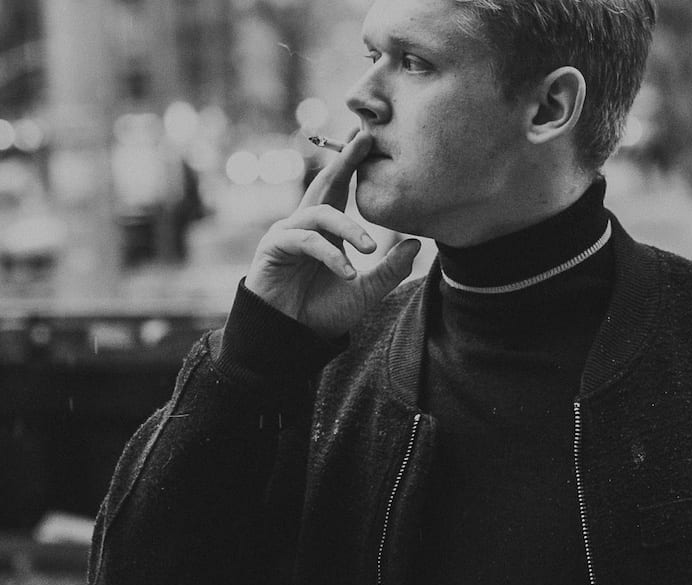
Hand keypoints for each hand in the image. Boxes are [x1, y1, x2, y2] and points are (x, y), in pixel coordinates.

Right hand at [244, 130, 421, 337]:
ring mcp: (287, 233)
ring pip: (321, 214)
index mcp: (326, 230)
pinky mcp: (273, 248)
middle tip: (364, 138)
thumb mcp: (366, 290)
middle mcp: (305, 224)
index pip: (341, 189)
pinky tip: (348, 273)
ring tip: (371, 248)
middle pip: (325, 183)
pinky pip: (306, 241)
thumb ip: (390, 269)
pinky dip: (330, 255)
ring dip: (349, 229)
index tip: (369, 139)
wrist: (293, 339)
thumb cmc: (324, 313)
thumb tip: (417, 243)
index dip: (353, 163)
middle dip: (344, 160)